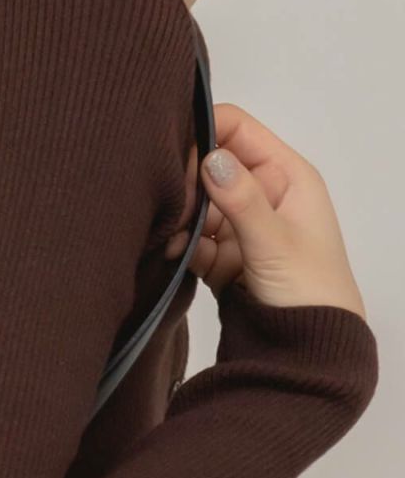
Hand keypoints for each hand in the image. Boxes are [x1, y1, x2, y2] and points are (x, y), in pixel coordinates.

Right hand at [162, 103, 368, 321]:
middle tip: (170, 207)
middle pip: (209, 165)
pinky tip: (173, 254)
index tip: (174, 158)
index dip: (205, 134)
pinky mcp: (222, 255)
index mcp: (285, 174)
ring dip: (179, 218)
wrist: (308, 348)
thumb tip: (209, 157)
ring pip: (196, 204)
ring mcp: (240, 224)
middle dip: (185, 183)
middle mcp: (261, 192)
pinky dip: (179, 245)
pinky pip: (191, 238)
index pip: (237, 130)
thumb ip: (241, 198)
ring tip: (170, 236)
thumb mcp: (274, 241)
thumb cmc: (308, 289)